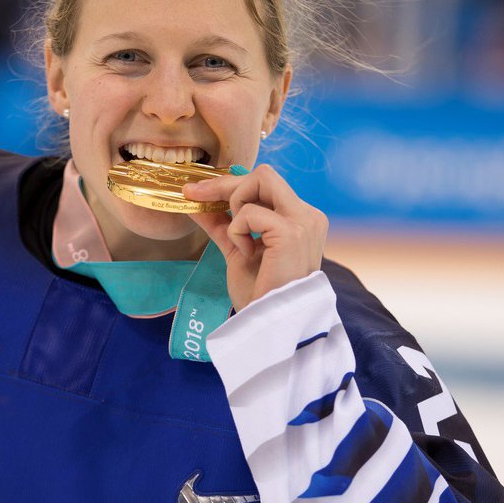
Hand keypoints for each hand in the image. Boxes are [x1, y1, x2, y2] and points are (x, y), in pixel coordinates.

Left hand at [184, 164, 327, 311]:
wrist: (272, 327)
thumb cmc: (260, 296)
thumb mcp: (238, 251)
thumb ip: (223, 225)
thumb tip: (196, 203)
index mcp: (302, 220)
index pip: (267, 185)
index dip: (231, 185)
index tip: (198, 192)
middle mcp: (309, 216)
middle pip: (264, 175)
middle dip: (225, 184)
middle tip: (195, 196)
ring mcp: (304, 222)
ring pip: (259, 181)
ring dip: (235, 207)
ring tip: (240, 241)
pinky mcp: (292, 232)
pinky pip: (249, 212)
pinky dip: (238, 231)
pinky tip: (248, 254)